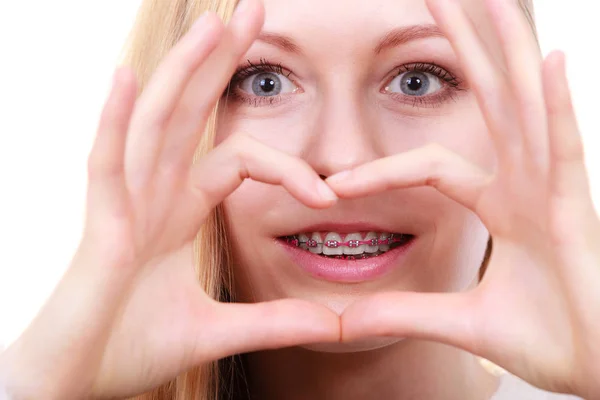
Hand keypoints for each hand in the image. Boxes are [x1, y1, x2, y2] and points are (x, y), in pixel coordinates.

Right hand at [0, 1, 339, 397]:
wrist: (76, 385)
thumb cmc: (130, 350)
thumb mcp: (218, 330)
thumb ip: (273, 322)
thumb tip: (335, 326)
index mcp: (179, 214)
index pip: (238, 161)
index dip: (285, 168)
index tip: (328, 193)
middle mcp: (153, 197)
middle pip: (191, 116)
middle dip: (221, 63)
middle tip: (254, 13)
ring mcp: (124, 206)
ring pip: (154, 125)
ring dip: (181, 73)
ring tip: (213, 24)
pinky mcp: (98, 229)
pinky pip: (105, 166)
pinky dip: (112, 122)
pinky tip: (125, 77)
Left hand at [327, 0, 599, 396]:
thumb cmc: (551, 340)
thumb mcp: (461, 322)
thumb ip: (404, 312)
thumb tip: (345, 320)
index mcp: (500, 204)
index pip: (428, 166)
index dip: (380, 172)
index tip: (334, 186)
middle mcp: (525, 183)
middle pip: (485, 100)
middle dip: (462, 47)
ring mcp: (553, 189)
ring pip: (524, 105)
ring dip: (504, 49)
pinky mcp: (576, 210)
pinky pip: (564, 147)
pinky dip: (555, 105)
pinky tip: (544, 59)